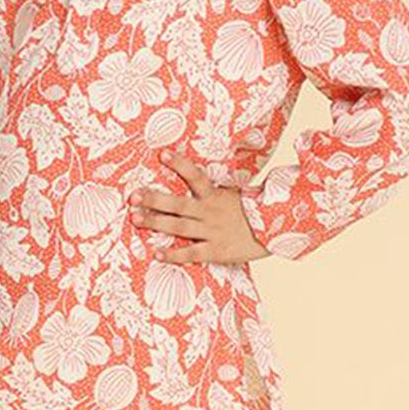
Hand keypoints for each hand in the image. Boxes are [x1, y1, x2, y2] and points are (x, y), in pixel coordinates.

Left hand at [129, 149, 270, 264]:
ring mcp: (212, 231)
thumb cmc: (250, 212)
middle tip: (133, 196)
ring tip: (135, 218)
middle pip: (178, 204)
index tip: (162, 154)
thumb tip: (192, 176)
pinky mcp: (216, 250)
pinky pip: (191, 253)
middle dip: (154, 199)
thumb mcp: (233, 194)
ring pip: (179, 226)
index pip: (196, 176)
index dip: (180, 165)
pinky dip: (173, 254)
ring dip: (156, 222)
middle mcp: (210, 211)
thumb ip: (213, 189)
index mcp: (215, 195)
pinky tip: (156, 253)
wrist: (275, 232)